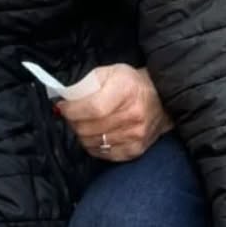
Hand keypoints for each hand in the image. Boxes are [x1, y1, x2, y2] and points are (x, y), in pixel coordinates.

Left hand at [56, 64, 172, 162]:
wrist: (162, 99)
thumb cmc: (131, 84)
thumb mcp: (111, 72)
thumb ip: (88, 83)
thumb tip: (66, 98)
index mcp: (125, 90)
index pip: (93, 108)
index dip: (72, 111)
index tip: (63, 107)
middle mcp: (133, 114)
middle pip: (89, 128)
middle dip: (73, 122)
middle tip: (71, 115)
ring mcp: (136, 135)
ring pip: (93, 142)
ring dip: (82, 134)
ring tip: (84, 124)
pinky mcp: (136, 149)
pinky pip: (104, 154)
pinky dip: (94, 146)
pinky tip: (96, 135)